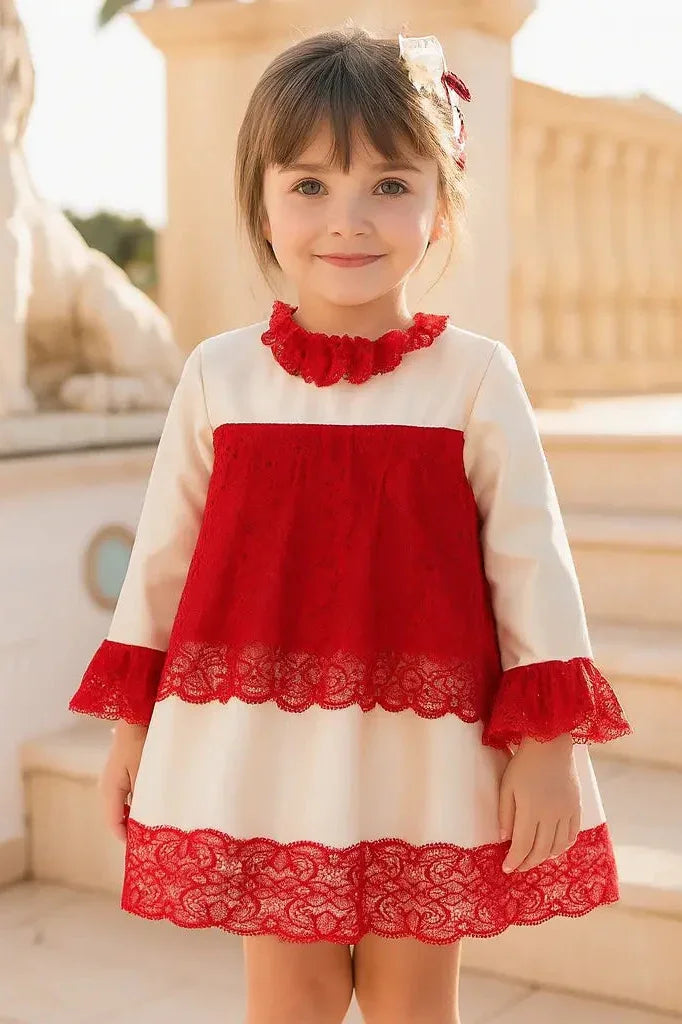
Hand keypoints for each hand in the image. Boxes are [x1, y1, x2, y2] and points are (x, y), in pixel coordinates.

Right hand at [98, 721, 147, 842]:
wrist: (136, 715)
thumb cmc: (142, 742)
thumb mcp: (145, 772)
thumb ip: (143, 797)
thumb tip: (145, 821)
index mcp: (110, 790)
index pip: (114, 824)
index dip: (127, 838)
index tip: (143, 848)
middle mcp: (107, 788)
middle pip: (116, 818)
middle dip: (132, 830)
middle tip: (152, 840)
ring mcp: (113, 781)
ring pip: (121, 808)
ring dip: (135, 817)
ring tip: (154, 825)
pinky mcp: (120, 774)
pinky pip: (126, 797)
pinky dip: (136, 805)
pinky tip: (152, 805)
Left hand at [498, 734, 581, 873]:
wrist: (551, 743)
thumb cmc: (523, 763)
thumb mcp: (506, 785)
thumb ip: (505, 813)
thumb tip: (504, 839)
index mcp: (530, 810)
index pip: (522, 845)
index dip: (514, 861)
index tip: (506, 869)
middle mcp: (550, 816)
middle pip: (540, 850)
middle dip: (528, 863)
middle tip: (518, 868)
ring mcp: (566, 813)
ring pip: (557, 847)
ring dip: (545, 858)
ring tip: (534, 859)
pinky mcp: (576, 807)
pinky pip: (572, 835)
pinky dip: (563, 847)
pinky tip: (555, 850)